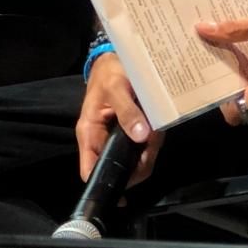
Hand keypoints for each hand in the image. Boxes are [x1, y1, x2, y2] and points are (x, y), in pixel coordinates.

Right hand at [76, 53, 163, 185]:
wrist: (117, 60)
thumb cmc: (109, 74)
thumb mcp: (116, 88)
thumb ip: (127, 111)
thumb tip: (140, 136)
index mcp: (90, 133)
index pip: (91, 169)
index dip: (106, 183)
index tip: (124, 188)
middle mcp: (102, 140)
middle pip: (119, 169)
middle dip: (138, 165)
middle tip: (151, 146)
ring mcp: (118, 139)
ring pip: (135, 161)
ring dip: (149, 153)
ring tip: (155, 134)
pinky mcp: (132, 134)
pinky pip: (144, 148)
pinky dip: (153, 143)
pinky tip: (157, 130)